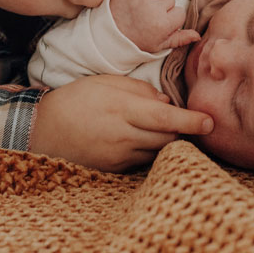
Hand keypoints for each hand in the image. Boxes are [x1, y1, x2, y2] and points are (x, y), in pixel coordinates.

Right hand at [28, 75, 213, 171]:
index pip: (166, 118)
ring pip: (158, 152)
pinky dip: (149, 151)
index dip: (191, 121)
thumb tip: (166, 103)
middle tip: (186, 121)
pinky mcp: (115, 169)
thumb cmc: (76, 100)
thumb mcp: (105, 82)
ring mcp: (119, 156)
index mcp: (122, 109)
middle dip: (182, 131)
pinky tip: (141, 141)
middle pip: (168, 138)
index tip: (210, 122)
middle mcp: (123, 135)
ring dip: (166, 142)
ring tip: (161, 130)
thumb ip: (139, 90)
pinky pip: (143, 162)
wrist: (43, 131)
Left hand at [110, 0, 199, 52]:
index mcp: (163, 25)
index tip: (161, 21)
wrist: (108, 35)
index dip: (171, 17)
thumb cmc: (135, 41)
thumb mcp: (158, 46)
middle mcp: (153, 10)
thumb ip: (178, 39)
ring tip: (144, 2)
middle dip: (162, 5)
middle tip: (149, 14)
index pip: (180, 12)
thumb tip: (197, 35)